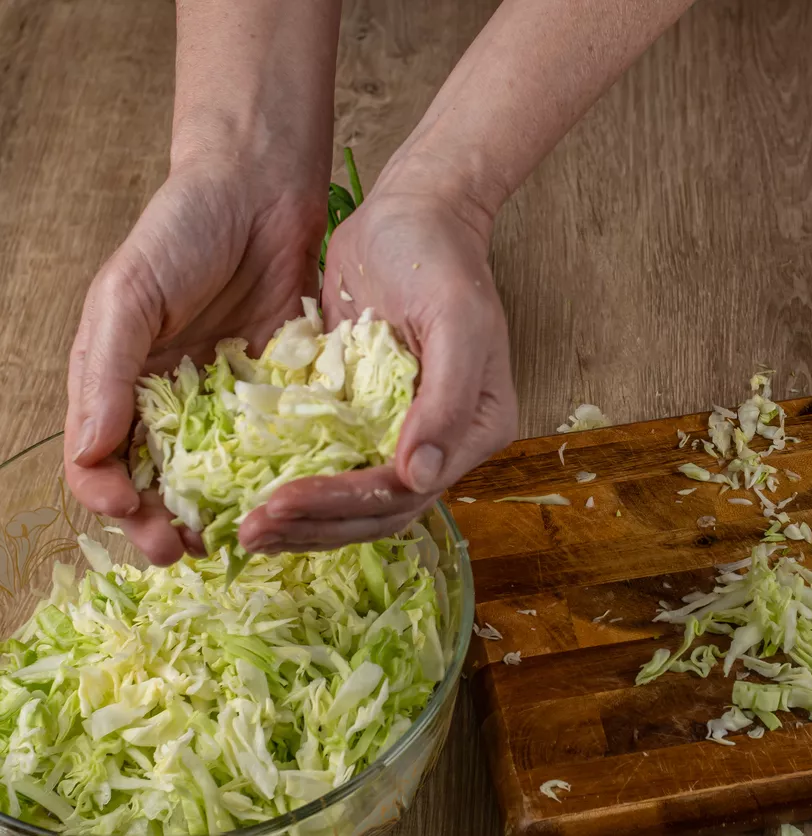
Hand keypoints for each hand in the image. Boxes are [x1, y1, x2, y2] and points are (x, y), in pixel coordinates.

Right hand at [65, 156, 325, 564]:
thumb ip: (106, 371)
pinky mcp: (278, 393)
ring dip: (218, 512)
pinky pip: (273, 446)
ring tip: (233, 538)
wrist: (260, 191)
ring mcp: (224, 400)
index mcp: (117, 382)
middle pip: (156, 482)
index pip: (100, 461)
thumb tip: (91, 452)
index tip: (137, 516)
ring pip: (215, 476)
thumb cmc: (179, 233)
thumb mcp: (129, 295)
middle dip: (162, 523)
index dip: (110, 497)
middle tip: (186, 550)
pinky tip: (286, 495)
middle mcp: (168, 400)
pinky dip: (273, 475)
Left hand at [238, 161, 518, 552]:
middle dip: (313, 526)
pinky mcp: (363, 418)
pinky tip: (252, 495)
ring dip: (301, 520)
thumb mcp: (455, 322)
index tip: (281, 501)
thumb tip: (422, 477)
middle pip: (377, 512)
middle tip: (249, 533)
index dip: (343, 505)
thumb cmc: (438, 258)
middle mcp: (442, 444)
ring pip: (351, 502)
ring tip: (245, 529)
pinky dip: (295, 486)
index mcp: (475, 430)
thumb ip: (448, 400)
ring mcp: (401, 435)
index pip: (406, 491)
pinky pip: (331, 466)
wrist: (412, 213)